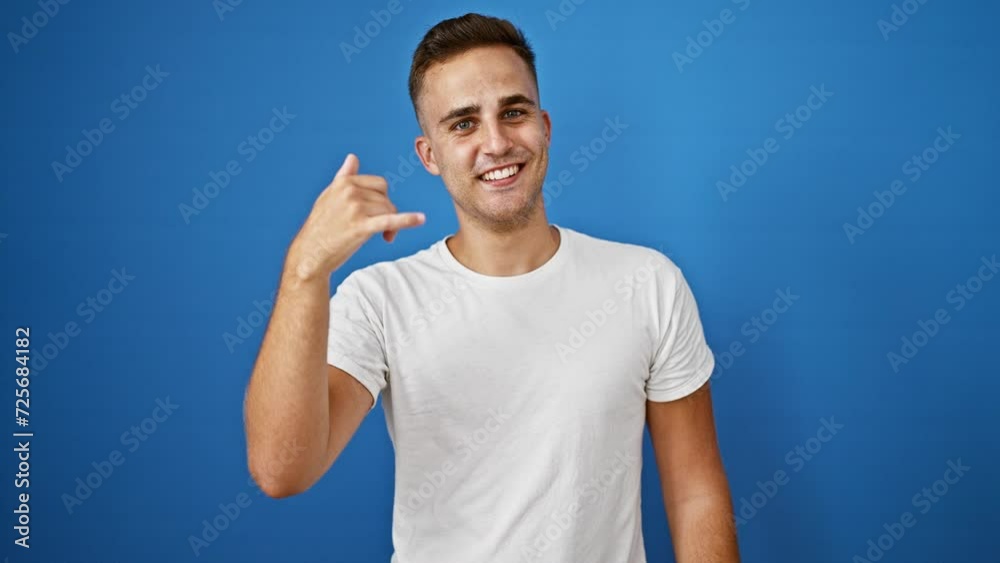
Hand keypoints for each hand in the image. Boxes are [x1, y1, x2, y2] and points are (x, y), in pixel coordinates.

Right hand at [288, 154, 424, 279]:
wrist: (311, 253)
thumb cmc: (321, 226)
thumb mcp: (329, 196)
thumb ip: (344, 176)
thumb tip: (353, 157)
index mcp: (344, 182)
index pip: (379, 184)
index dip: (382, 199)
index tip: (377, 213)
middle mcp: (350, 192)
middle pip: (386, 198)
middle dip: (388, 212)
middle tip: (383, 229)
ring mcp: (356, 208)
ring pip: (389, 210)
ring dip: (392, 225)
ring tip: (384, 237)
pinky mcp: (361, 227)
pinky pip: (390, 221)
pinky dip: (407, 220)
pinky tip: (421, 219)